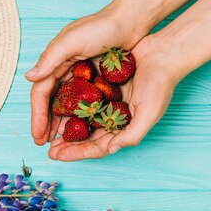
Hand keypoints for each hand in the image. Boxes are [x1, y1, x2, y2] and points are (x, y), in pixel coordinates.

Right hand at [26, 10, 145, 144]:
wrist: (130, 21)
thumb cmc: (101, 26)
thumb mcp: (72, 40)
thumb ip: (50, 59)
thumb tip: (30, 78)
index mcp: (55, 62)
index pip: (41, 94)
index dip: (37, 116)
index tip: (37, 136)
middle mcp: (65, 71)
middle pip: (52, 103)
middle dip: (46, 125)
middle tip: (44, 145)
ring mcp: (82, 77)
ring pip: (68, 106)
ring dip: (61, 124)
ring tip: (59, 143)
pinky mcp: (97, 82)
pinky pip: (85, 104)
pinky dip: (80, 118)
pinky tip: (81, 131)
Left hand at [47, 37, 180, 160]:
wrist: (163, 55)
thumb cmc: (160, 85)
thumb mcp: (149, 113)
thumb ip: (132, 134)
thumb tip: (111, 149)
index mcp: (124, 129)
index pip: (97, 147)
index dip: (77, 153)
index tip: (57, 155)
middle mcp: (114, 119)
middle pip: (87, 138)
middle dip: (68, 146)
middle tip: (49, 150)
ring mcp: (108, 103)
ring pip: (82, 121)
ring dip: (66, 128)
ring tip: (48, 133)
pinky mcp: (103, 87)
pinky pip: (83, 99)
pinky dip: (70, 106)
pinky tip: (56, 107)